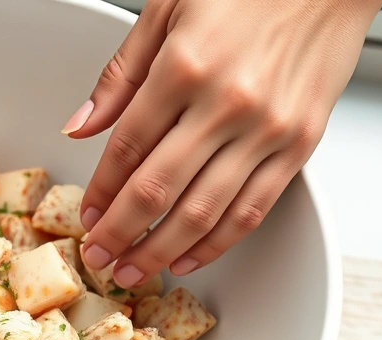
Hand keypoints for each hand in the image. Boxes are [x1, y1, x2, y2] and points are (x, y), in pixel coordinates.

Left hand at [67, 0, 381, 287]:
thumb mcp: (166, 9)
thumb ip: (120, 75)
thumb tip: (80, 127)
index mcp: (185, 67)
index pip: (127, 149)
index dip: (101, 191)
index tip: (87, 216)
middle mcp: (226, 104)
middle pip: (157, 191)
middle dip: (119, 234)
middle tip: (98, 257)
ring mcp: (267, 129)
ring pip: (203, 213)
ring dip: (160, 251)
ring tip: (133, 270)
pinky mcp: (301, 143)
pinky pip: (252, 210)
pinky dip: (216, 243)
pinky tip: (188, 257)